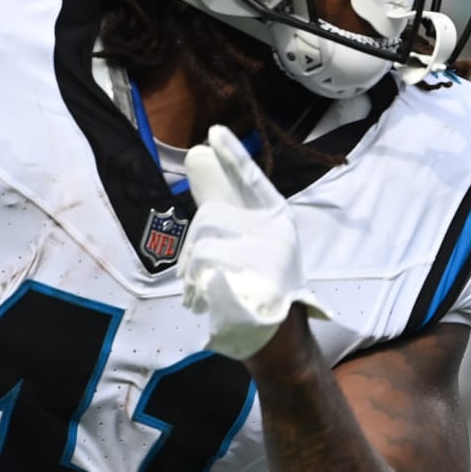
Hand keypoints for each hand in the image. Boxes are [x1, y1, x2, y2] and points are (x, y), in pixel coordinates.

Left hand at [178, 126, 330, 359]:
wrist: (278, 339)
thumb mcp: (252, 242)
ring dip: (193, 271)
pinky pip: (207, 275)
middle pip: (211, 218)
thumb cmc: (260, 286)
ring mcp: (270, 261)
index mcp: (277, 218)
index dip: (233, 156)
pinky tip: (211, 300)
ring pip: (204, 247)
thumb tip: (198, 159)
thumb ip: (227, 206)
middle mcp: (278, 234)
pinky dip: (199, 289)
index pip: (251, 179)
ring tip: (204, 287)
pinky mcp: (256, 288)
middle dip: (194, 244)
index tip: (214, 133)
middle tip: (196, 268)